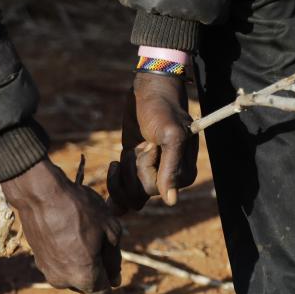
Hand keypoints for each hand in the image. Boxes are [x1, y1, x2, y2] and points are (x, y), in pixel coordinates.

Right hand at [1, 159, 121, 293]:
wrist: (39, 194)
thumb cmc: (78, 209)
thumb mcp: (110, 230)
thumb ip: (114, 259)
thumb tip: (114, 279)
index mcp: (87, 277)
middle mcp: (65, 281)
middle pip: (90, 283)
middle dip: (99, 269)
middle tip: (99, 239)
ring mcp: (49, 273)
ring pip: (75, 272)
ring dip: (82, 259)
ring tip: (80, 229)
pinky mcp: (38, 262)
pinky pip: (61, 263)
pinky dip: (67, 253)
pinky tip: (66, 229)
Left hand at [108, 73, 197, 210]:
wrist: (149, 92)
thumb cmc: (162, 109)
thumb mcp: (170, 134)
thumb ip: (171, 167)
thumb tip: (171, 201)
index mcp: (183, 175)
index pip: (154, 189)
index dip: (145, 168)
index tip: (150, 145)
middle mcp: (169, 180)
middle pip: (139, 195)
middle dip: (131, 169)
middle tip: (139, 145)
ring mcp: (151, 177)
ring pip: (128, 197)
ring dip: (121, 175)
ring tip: (127, 152)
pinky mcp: (134, 172)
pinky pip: (122, 197)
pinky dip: (113, 192)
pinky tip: (111, 175)